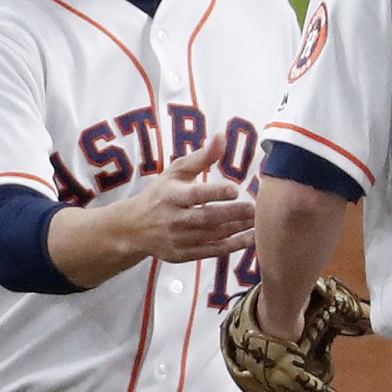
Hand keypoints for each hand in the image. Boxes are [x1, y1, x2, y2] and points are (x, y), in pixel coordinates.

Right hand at [100, 143, 256, 264]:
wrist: (134, 228)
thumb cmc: (161, 194)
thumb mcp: (175, 172)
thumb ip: (201, 157)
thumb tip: (222, 137)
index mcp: (171, 196)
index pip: (194, 194)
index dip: (214, 193)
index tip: (235, 189)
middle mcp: (173, 219)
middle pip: (206, 218)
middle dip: (231, 214)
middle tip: (253, 208)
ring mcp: (178, 240)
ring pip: (212, 236)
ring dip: (237, 229)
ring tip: (257, 220)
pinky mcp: (184, 255)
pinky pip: (212, 252)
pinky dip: (233, 246)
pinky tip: (251, 238)